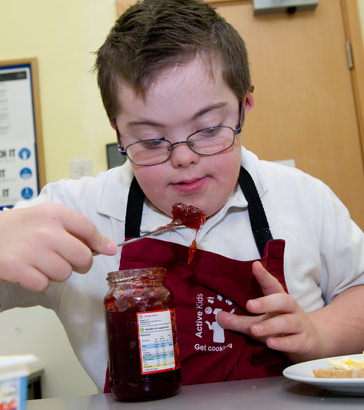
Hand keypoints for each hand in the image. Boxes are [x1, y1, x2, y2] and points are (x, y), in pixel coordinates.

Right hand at [0, 203, 116, 291]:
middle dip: (80, 264)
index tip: (108, 249)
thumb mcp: (47, 217)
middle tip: (69, 260)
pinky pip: (44, 284)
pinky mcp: (16, 268)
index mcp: (54, 213)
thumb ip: (77, 229)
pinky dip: (39, 281)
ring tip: (42, 262)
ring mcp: (31, 249)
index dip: (102, 243)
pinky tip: (29, 269)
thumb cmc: (20, 227)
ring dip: (56, 273)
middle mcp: (45, 230)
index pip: (89, 230)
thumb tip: (108, 246)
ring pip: (65, 273)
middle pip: (83, 257)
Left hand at [217, 261, 320, 361]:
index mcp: (280, 300)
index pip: (272, 285)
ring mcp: (299, 325)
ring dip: (270, 326)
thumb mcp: (263, 320)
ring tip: (254, 330)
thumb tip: (218, 317)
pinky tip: (271, 343)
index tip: (255, 265)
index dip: (264, 276)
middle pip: (282, 300)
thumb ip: (241, 320)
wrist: (312, 343)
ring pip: (287, 322)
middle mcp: (291, 309)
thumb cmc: (281, 328)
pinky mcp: (303, 342)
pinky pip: (294, 342)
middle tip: (249, 305)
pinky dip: (282, 343)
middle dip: (266, 302)